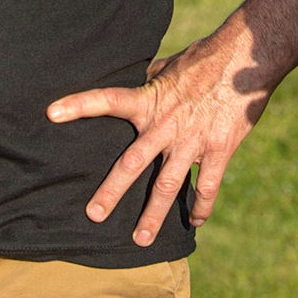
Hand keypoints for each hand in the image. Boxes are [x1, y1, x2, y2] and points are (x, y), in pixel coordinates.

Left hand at [45, 34, 269, 246]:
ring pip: (168, 184)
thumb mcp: (168, 66)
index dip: (79, 104)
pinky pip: (207, 186)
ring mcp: (192, 140)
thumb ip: (149, 81)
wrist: (245, 59)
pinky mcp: (218, 149)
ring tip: (141, 238)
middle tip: (94, 215)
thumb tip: (133, 79)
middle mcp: (166, 124)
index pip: (108, 100)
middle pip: (133, 162)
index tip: (51, 113)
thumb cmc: (204, 58)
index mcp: (150, 101)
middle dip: (112, 191)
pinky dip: (200, 206)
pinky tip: (195, 221)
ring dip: (154, 215)